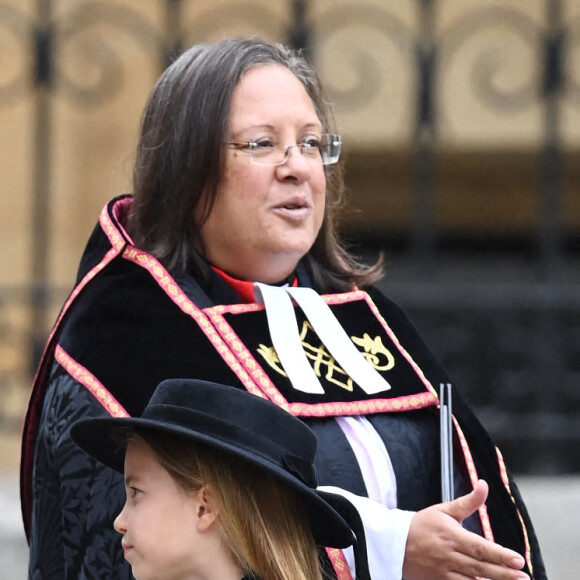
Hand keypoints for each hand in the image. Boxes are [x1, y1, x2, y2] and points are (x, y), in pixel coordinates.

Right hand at [402, 480, 528, 579]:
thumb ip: (468, 502)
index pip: (480, 547)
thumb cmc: (422, 525)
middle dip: (504, 573)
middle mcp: (448, 555)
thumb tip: (484, 484)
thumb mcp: (444, 510)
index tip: (518, 559)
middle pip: (480, 567)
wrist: (394, 543)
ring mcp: (443, 573)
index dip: (500, 555)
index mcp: (451, 535)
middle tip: (524, 576)